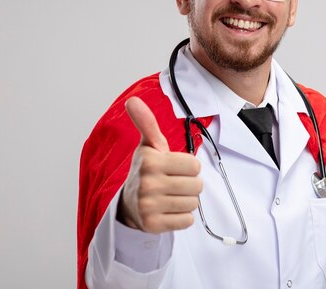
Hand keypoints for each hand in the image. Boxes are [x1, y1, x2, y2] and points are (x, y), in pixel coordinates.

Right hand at [117, 97, 202, 233]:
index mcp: (150, 160)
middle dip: (189, 185)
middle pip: (197, 186)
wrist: (128, 205)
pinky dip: (181, 218)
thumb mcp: (148, 146)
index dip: (188, 168)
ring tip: (170, 197)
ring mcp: (148, 206)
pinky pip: (186, 221)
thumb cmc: (145, 172)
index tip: (173, 169)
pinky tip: (168, 211)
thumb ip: (147, 123)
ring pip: (193, 204)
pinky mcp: (152, 225)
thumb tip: (132, 100)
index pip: (195, 166)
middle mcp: (147, 183)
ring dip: (186, 201)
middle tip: (173, 184)